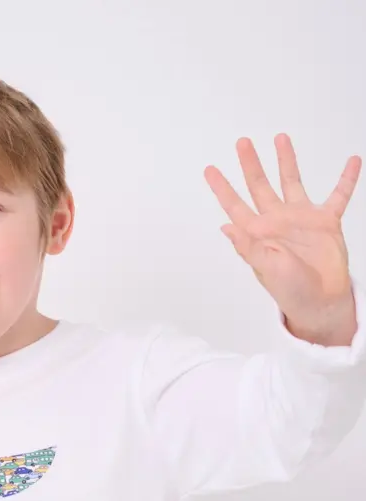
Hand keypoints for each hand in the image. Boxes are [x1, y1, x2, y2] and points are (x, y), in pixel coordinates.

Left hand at [204, 134, 360, 344]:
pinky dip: (346, 179)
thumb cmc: (290, 290)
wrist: (320, 301)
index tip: (210, 169)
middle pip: (260, 186)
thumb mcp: (265, 267)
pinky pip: (338, 195)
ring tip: (281, 139)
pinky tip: (352, 161)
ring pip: (292, 182)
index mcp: (258, 233)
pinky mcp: (326, 222)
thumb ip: (248, 246)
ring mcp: (301, 219)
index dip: (222, 188)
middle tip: (242, 143)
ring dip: (287, 161)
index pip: (236, 205)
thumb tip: (226, 228)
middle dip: (250, 164)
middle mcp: (277, 221)